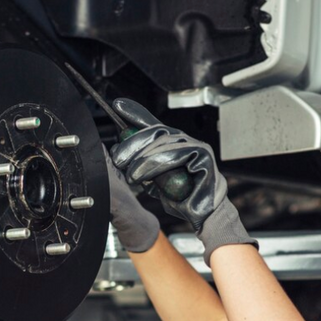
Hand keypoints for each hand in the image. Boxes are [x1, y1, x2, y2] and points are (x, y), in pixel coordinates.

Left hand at [109, 98, 255, 264]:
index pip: (152, 123)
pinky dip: (155, 164)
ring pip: (163, 143)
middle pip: (155, 131)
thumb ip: (142, 165)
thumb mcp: (154, 180)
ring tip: (130, 175)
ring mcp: (196, 145)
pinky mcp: (203, 155)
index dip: (135, 113)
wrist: (203, 215)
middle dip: (132, 143)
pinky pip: (176, 154)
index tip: (117, 105)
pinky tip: (142, 175)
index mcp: (173, 143)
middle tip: (117, 158)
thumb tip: (119, 153)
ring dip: (141, 159)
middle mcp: (185, 140)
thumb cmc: (181, 197)